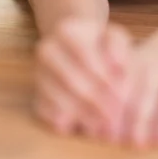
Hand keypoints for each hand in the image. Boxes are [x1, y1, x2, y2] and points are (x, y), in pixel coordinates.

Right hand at [33, 17, 131, 135]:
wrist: (77, 52)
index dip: (104, 76)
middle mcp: (47, 50)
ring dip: (85, 115)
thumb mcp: (115, 38)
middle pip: (71, 79)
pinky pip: (47, 112)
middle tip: (117, 117)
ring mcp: (38, 73)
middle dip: (97, 101)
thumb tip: (117, 67)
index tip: (122, 94)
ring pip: (59, 98)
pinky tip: (87, 128)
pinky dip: (68, 122)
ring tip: (106, 127)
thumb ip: (120, 48)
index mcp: (66, 30)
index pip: (84, 53)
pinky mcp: (36, 96)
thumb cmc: (102, 47)